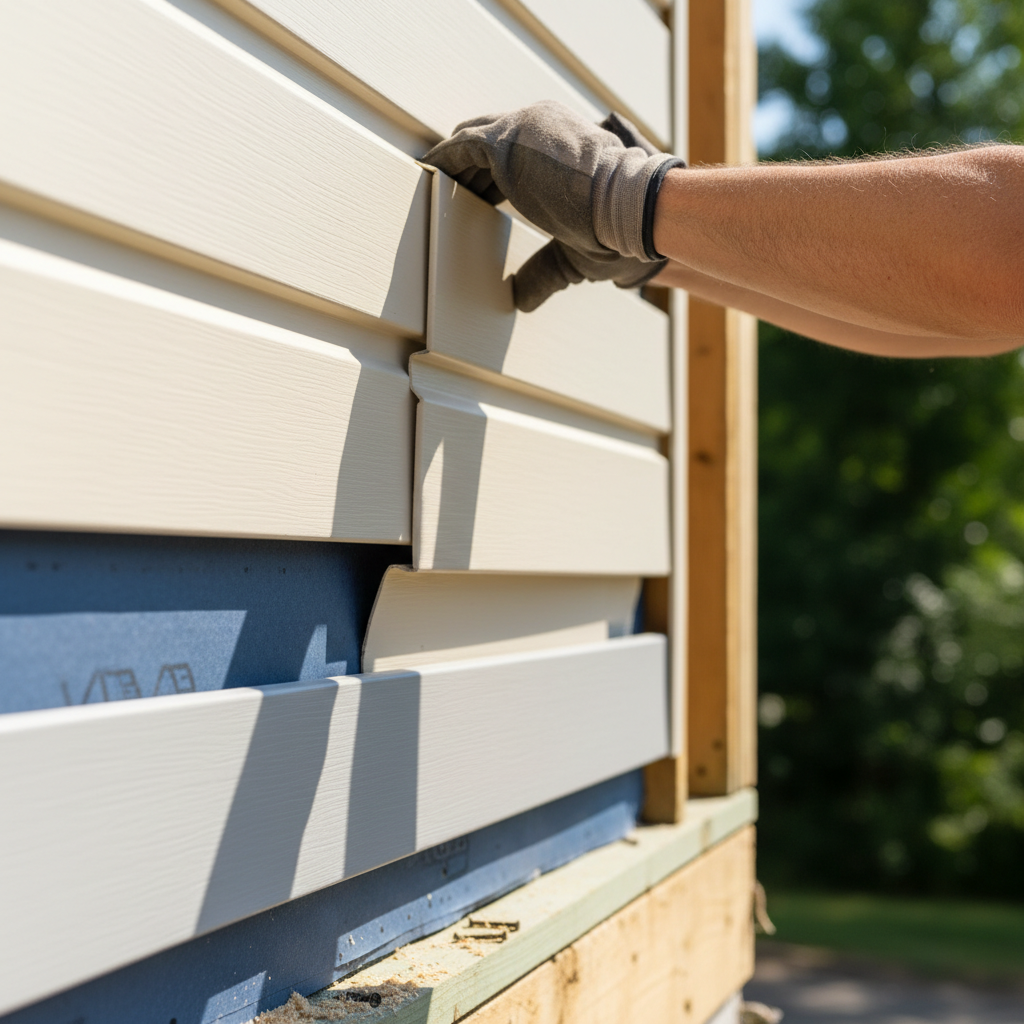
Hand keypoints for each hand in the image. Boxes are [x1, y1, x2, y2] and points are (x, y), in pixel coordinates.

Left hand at [423, 102, 682, 309]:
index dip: (493, 177)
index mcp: (564, 145)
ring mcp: (522, 131)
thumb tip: (520, 299)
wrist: (633, 211)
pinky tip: (429, 173)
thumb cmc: (617, 232)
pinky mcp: (504, 144)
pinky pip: (460, 148)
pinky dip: (443, 159)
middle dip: (469, 168)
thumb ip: (541, 271)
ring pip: (472, 141)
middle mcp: (542, 129)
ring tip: (432, 182)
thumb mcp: (571, 254)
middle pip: (490, 140)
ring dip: (452, 163)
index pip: (517, 153)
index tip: (479, 197)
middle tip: (449, 190)